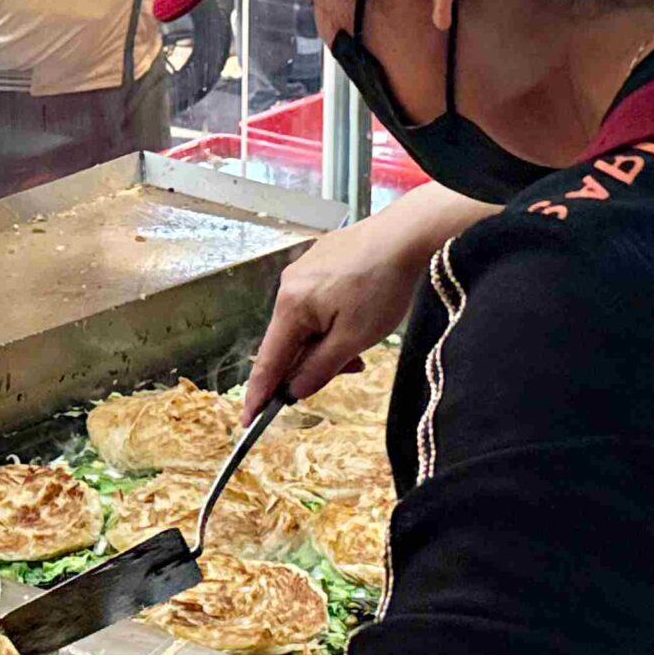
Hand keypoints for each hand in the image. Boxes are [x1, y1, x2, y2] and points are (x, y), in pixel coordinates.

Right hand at [245, 185, 490, 419]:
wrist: (405, 234)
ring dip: (328, 340)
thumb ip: (319, 368)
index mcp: (290, 307)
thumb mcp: (353, 339)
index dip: (259, 394)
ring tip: (362, 342)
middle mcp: (288, 286)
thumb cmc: (381, 286)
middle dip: (314, 362)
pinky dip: (332, 320)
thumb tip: (293, 390)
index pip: (268, 361)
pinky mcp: (321, 260)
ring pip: (306, 322)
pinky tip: (359, 316)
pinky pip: (316, 301)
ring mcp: (304, 270)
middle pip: (290, 341)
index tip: (249, 420)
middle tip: (352, 368)